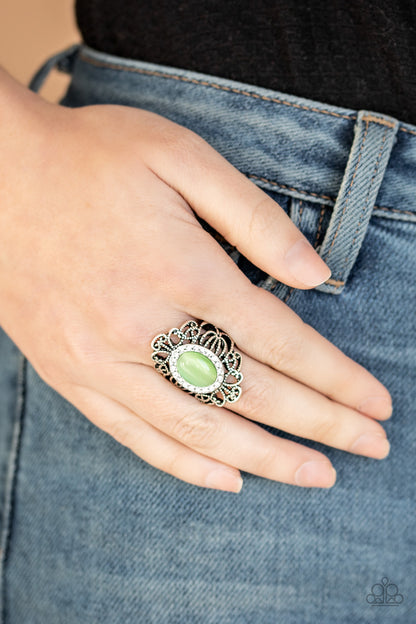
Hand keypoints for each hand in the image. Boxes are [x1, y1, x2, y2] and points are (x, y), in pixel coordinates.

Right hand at [0, 71, 391, 491]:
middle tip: (369, 448)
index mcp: (180, 269)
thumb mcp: (180, 156)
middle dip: (319, 425)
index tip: (375, 404)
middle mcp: (143, 326)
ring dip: (265, 459)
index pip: (279, 341)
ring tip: (315, 476)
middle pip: (251, 393)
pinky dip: (187, 465)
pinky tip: (228, 480)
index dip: (335, 378)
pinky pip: (136, 436)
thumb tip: (317, 276)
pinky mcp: (72, 374)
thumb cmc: (91, 158)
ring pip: (199, 429)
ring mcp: (102, 360)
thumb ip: (253, 218)